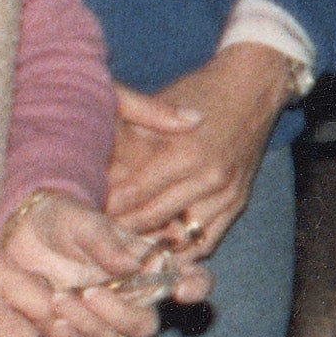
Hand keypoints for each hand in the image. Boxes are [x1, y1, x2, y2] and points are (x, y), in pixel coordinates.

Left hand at [4, 182, 201, 336]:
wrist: (22, 230)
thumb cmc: (65, 221)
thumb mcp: (85, 222)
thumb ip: (107, 243)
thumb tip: (132, 266)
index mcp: (149, 267)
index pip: (191, 280)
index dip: (196, 288)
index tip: (182, 291)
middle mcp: (132, 298)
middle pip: (146, 325)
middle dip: (123, 315)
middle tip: (91, 292)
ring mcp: (102, 319)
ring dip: (88, 324)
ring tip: (59, 297)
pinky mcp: (71, 331)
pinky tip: (54, 321)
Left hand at [103, 43, 298, 256]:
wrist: (254, 87)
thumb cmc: (200, 91)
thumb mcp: (160, 104)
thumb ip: (129, 137)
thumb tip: (94, 169)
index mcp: (184, 152)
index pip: (132, 194)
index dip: (102, 206)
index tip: (81, 211)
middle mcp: (208, 178)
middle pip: (150, 219)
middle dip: (117, 227)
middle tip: (92, 232)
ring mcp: (226, 194)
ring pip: (178, 238)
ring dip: (148, 242)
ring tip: (121, 245)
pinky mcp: (238, 203)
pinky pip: (205, 242)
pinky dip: (180, 249)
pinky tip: (158, 246)